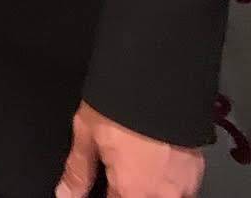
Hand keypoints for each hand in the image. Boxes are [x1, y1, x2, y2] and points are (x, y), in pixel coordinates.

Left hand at [55, 102, 204, 197]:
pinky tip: (154, 157)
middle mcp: (160, 194)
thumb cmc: (123, 101)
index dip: (103, 194)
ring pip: (161, 196)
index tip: (101, 185)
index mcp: (132, 189)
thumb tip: (65, 193)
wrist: (161, 77)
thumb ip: (78, 170)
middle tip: (119, 168)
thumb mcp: (88, 131)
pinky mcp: (197, 171)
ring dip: (147, 186)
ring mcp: (183, 185)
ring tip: (137, 160)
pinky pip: (180, 187)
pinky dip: (165, 179)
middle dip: (128, 190)